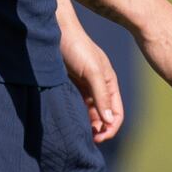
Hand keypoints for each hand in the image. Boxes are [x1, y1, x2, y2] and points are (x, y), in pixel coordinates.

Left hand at [59, 13, 122, 142]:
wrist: (55, 31)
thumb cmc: (76, 48)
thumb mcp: (92, 72)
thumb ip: (101, 96)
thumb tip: (109, 121)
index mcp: (110, 83)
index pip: (116, 113)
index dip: (111, 128)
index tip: (99, 139)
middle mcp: (100, 87)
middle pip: (105, 115)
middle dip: (100, 129)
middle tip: (88, 141)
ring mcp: (86, 86)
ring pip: (91, 112)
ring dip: (89, 124)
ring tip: (80, 135)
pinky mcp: (72, 85)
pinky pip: (79, 105)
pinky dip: (78, 115)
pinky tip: (71, 122)